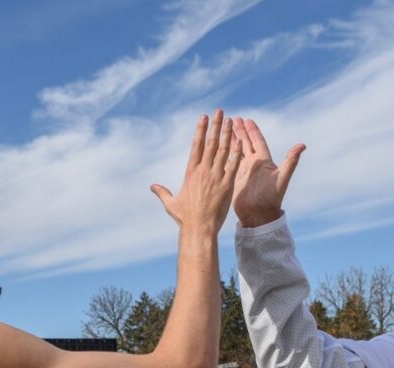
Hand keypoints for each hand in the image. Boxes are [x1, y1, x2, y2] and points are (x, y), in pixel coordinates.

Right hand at [151, 109, 240, 233]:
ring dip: (227, 133)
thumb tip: (152, 186)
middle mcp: (203, 171)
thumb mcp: (171, 204)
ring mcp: (216, 177)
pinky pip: (233, 165)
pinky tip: (240, 140)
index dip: (200, 130)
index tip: (203, 117)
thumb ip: (162, 192)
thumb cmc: (185, 218)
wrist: (199, 229)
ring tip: (230, 120)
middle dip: (215, 126)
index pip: (196, 146)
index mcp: (190, 172)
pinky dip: (237, 152)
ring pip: (223, 150)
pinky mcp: (227, 185)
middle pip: (211, 143)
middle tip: (219, 111)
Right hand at [232, 117, 304, 227]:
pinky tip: (220, 148)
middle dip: (241, 131)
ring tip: (226, 130)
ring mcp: (245, 172)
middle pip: (247, 143)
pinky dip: (226, 154)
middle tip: (234, 118)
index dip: (253, 131)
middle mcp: (255, 165)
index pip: (258, 142)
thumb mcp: (282, 178)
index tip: (247, 120)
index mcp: (265, 162)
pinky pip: (231, 163)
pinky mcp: (236, 179)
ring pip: (238, 151)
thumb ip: (291, 161)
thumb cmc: (272, 198)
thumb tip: (302, 145)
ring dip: (233, 140)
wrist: (260, 215)